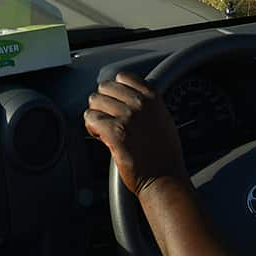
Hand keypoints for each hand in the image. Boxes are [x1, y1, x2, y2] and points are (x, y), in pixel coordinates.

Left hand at [84, 73, 187, 196]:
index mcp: (152, 97)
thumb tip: (129, 94)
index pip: (122, 77)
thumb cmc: (164, 154)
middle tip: (107, 118)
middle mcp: (140, 104)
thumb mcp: (163, 118)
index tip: (115, 102)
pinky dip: (91, 127)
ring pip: (94, 102)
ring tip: (103, 128)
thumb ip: (147, 103)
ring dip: (96, 115)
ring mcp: (127, 118)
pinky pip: (91, 119)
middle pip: (104, 88)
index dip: (115, 90)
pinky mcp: (115, 134)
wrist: (164, 179)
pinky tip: (100, 136)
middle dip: (103, 102)